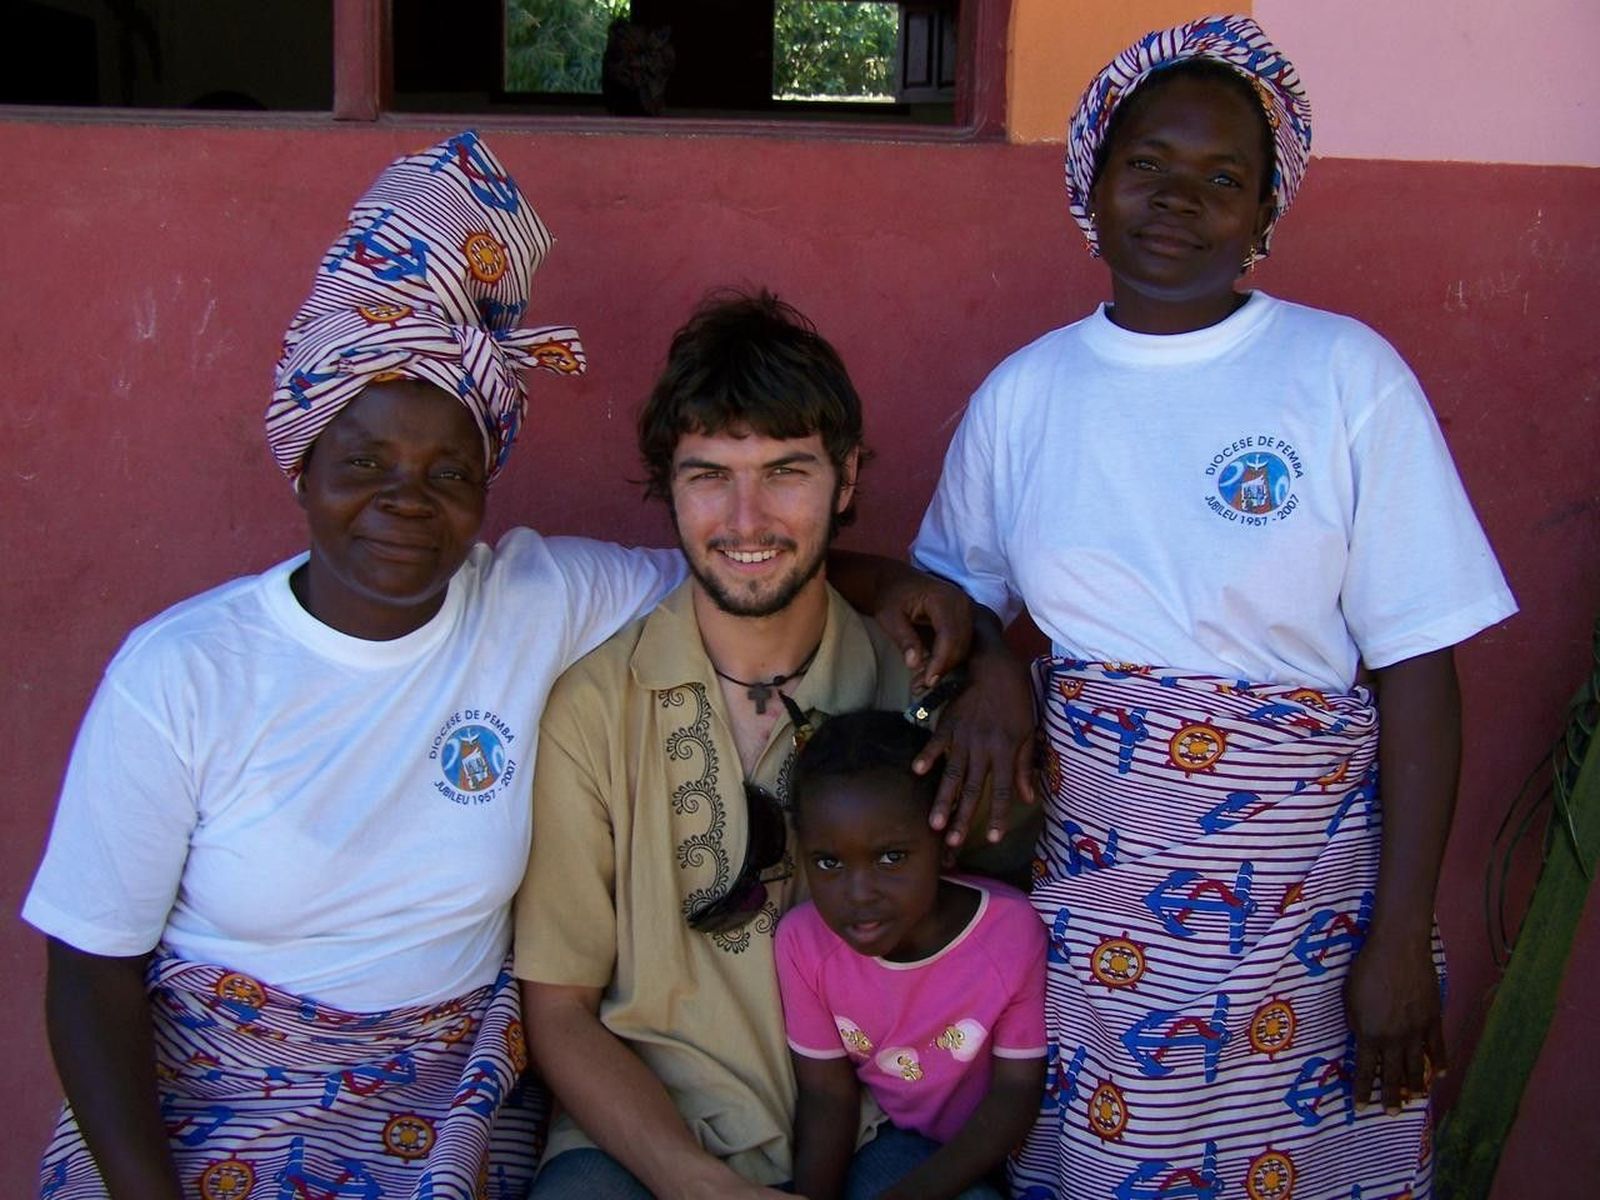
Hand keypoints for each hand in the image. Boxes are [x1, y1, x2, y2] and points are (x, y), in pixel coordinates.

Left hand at [871, 572, 972, 690]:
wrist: (897, 581)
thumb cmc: (891, 596)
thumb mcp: (889, 616)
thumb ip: (903, 638)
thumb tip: (914, 664)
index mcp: (943, 598)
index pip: (949, 635)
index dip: (941, 661)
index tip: (928, 681)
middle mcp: (962, 603)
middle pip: (961, 644)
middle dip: (943, 668)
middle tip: (922, 686)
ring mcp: (967, 610)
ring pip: (964, 647)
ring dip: (946, 666)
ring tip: (922, 681)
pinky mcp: (965, 619)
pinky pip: (963, 644)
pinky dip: (948, 659)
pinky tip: (930, 670)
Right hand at [914, 644, 1036, 846]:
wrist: (994, 663)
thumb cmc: (1015, 697)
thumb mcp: (1027, 730)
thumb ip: (1024, 765)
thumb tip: (1029, 797)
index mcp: (1006, 751)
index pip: (1002, 791)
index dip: (998, 816)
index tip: (994, 839)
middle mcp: (983, 748)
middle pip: (972, 789)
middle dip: (963, 818)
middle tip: (953, 843)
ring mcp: (963, 736)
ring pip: (952, 774)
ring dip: (942, 800)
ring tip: (934, 823)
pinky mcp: (948, 722)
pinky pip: (936, 742)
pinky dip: (927, 756)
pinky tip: (917, 772)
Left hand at [1345, 926, 1446, 1112]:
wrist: (1397, 949)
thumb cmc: (1365, 969)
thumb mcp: (1348, 998)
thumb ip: (1356, 1023)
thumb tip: (1362, 1039)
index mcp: (1369, 1034)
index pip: (1365, 1071)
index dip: (1363, 1091)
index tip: (1361, 1108)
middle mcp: (1394, 1038)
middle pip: (1393, 1075)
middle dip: (1391, 1096)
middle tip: (1391, 1113)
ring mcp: (1417, 1031)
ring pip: (1417, 1066)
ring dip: (1415, 1086)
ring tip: (1415, 1099)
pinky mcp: (1433, 1019)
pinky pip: (1438, 1048)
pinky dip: (1440, 1063)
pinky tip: (1439, 1075)